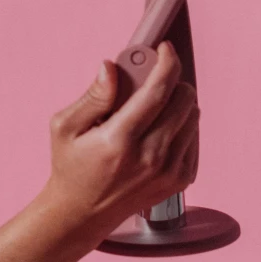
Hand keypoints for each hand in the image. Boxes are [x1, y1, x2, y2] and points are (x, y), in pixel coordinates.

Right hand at [42, 43, 199, 245]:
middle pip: (184, 100)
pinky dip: (183, 125)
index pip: (157, 92)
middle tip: (154, 78)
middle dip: (173, 80)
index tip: (165, 48)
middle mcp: (150, 158)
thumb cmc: (71, 165)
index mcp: (120, 141)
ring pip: (193, 117)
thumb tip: (110, 67)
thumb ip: (92, 96)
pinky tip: (160, 128)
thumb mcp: (65, 127)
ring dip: (179, 102)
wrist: (82, 213)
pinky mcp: (180, 181)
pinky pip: (195, 138)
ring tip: (154, 105)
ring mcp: (168, 172)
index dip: (167, 63)